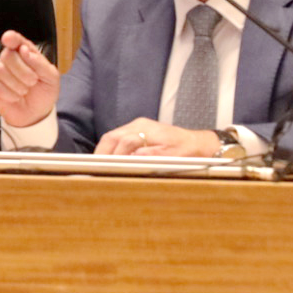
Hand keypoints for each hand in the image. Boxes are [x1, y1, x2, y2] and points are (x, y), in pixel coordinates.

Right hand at [0, 30, 59, 127]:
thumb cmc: (44, 93)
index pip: (14, 40)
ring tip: (24, 91)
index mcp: (24, 53)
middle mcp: (8, 60)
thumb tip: (24, 51)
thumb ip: (40, 62)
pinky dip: (9, 94)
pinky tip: (15, 97)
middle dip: (23, 71)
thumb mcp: (51, 78)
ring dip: (17, 84)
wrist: (36, 114)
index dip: (11, 38)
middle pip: (7, 55)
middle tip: (32, 82)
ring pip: (0, 70)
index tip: (8, 38)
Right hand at [94, 117, 220, 156]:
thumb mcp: (173, 155)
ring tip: (98, 166)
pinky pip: (117, 138)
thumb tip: (134, 156)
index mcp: (146, 129)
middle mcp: (138, 125)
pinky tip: (108, 160)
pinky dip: (110, 149)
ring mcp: (136, 126)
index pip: (123, 141)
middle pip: (111, 137)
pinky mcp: (136, 131)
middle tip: (94, 168)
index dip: (114, 156)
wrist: (198, 143)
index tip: (107, 168)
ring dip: (103, 151)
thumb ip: (153, 155)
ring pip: (111, 137)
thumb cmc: (187, 150)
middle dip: (101, 152)